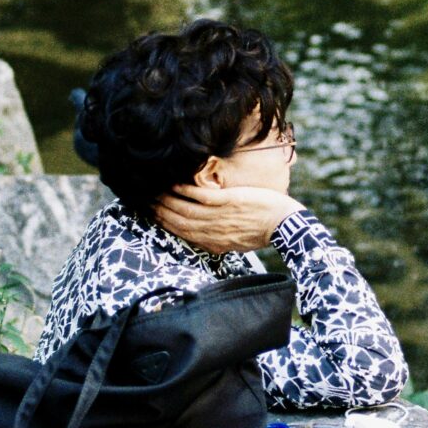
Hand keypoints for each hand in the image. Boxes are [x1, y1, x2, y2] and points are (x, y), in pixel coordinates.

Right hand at [155, 185, 305, 254]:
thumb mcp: (234, 244)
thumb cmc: (260, 233)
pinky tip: (173, 182)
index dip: (163, 223)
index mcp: (212, 243)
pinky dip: (184, 190)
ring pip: (184, 208)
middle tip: (144, 199)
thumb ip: (216, 239)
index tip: (151, 213)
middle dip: (158, 210)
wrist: (283, 226)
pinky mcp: (227, 202)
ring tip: (153, 189)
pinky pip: (199, 196)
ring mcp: (218, 217)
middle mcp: (211, 231)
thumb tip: (202, 236)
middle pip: (177, 220)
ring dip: (166, 199)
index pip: (181, 233)